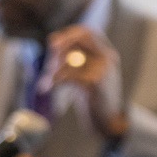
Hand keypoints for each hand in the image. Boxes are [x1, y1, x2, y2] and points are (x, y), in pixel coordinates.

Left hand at [43, 25, 126, 139]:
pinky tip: (48, 87)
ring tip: (47, 80)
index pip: (87, 32)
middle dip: (60, 47)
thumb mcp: (87, 75)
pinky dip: (55, 80)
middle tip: (48, 62)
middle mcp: (108, 58)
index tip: (52, 43)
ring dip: (55, 69)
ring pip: (72, 59)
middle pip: (81, 38)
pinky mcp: (96, 83)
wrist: (109, 123)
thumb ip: (75, 59)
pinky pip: (69, 74)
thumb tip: (53, 41)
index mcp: (107, 54)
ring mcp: (105, 70)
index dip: (67, 35)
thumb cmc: (95, 101)